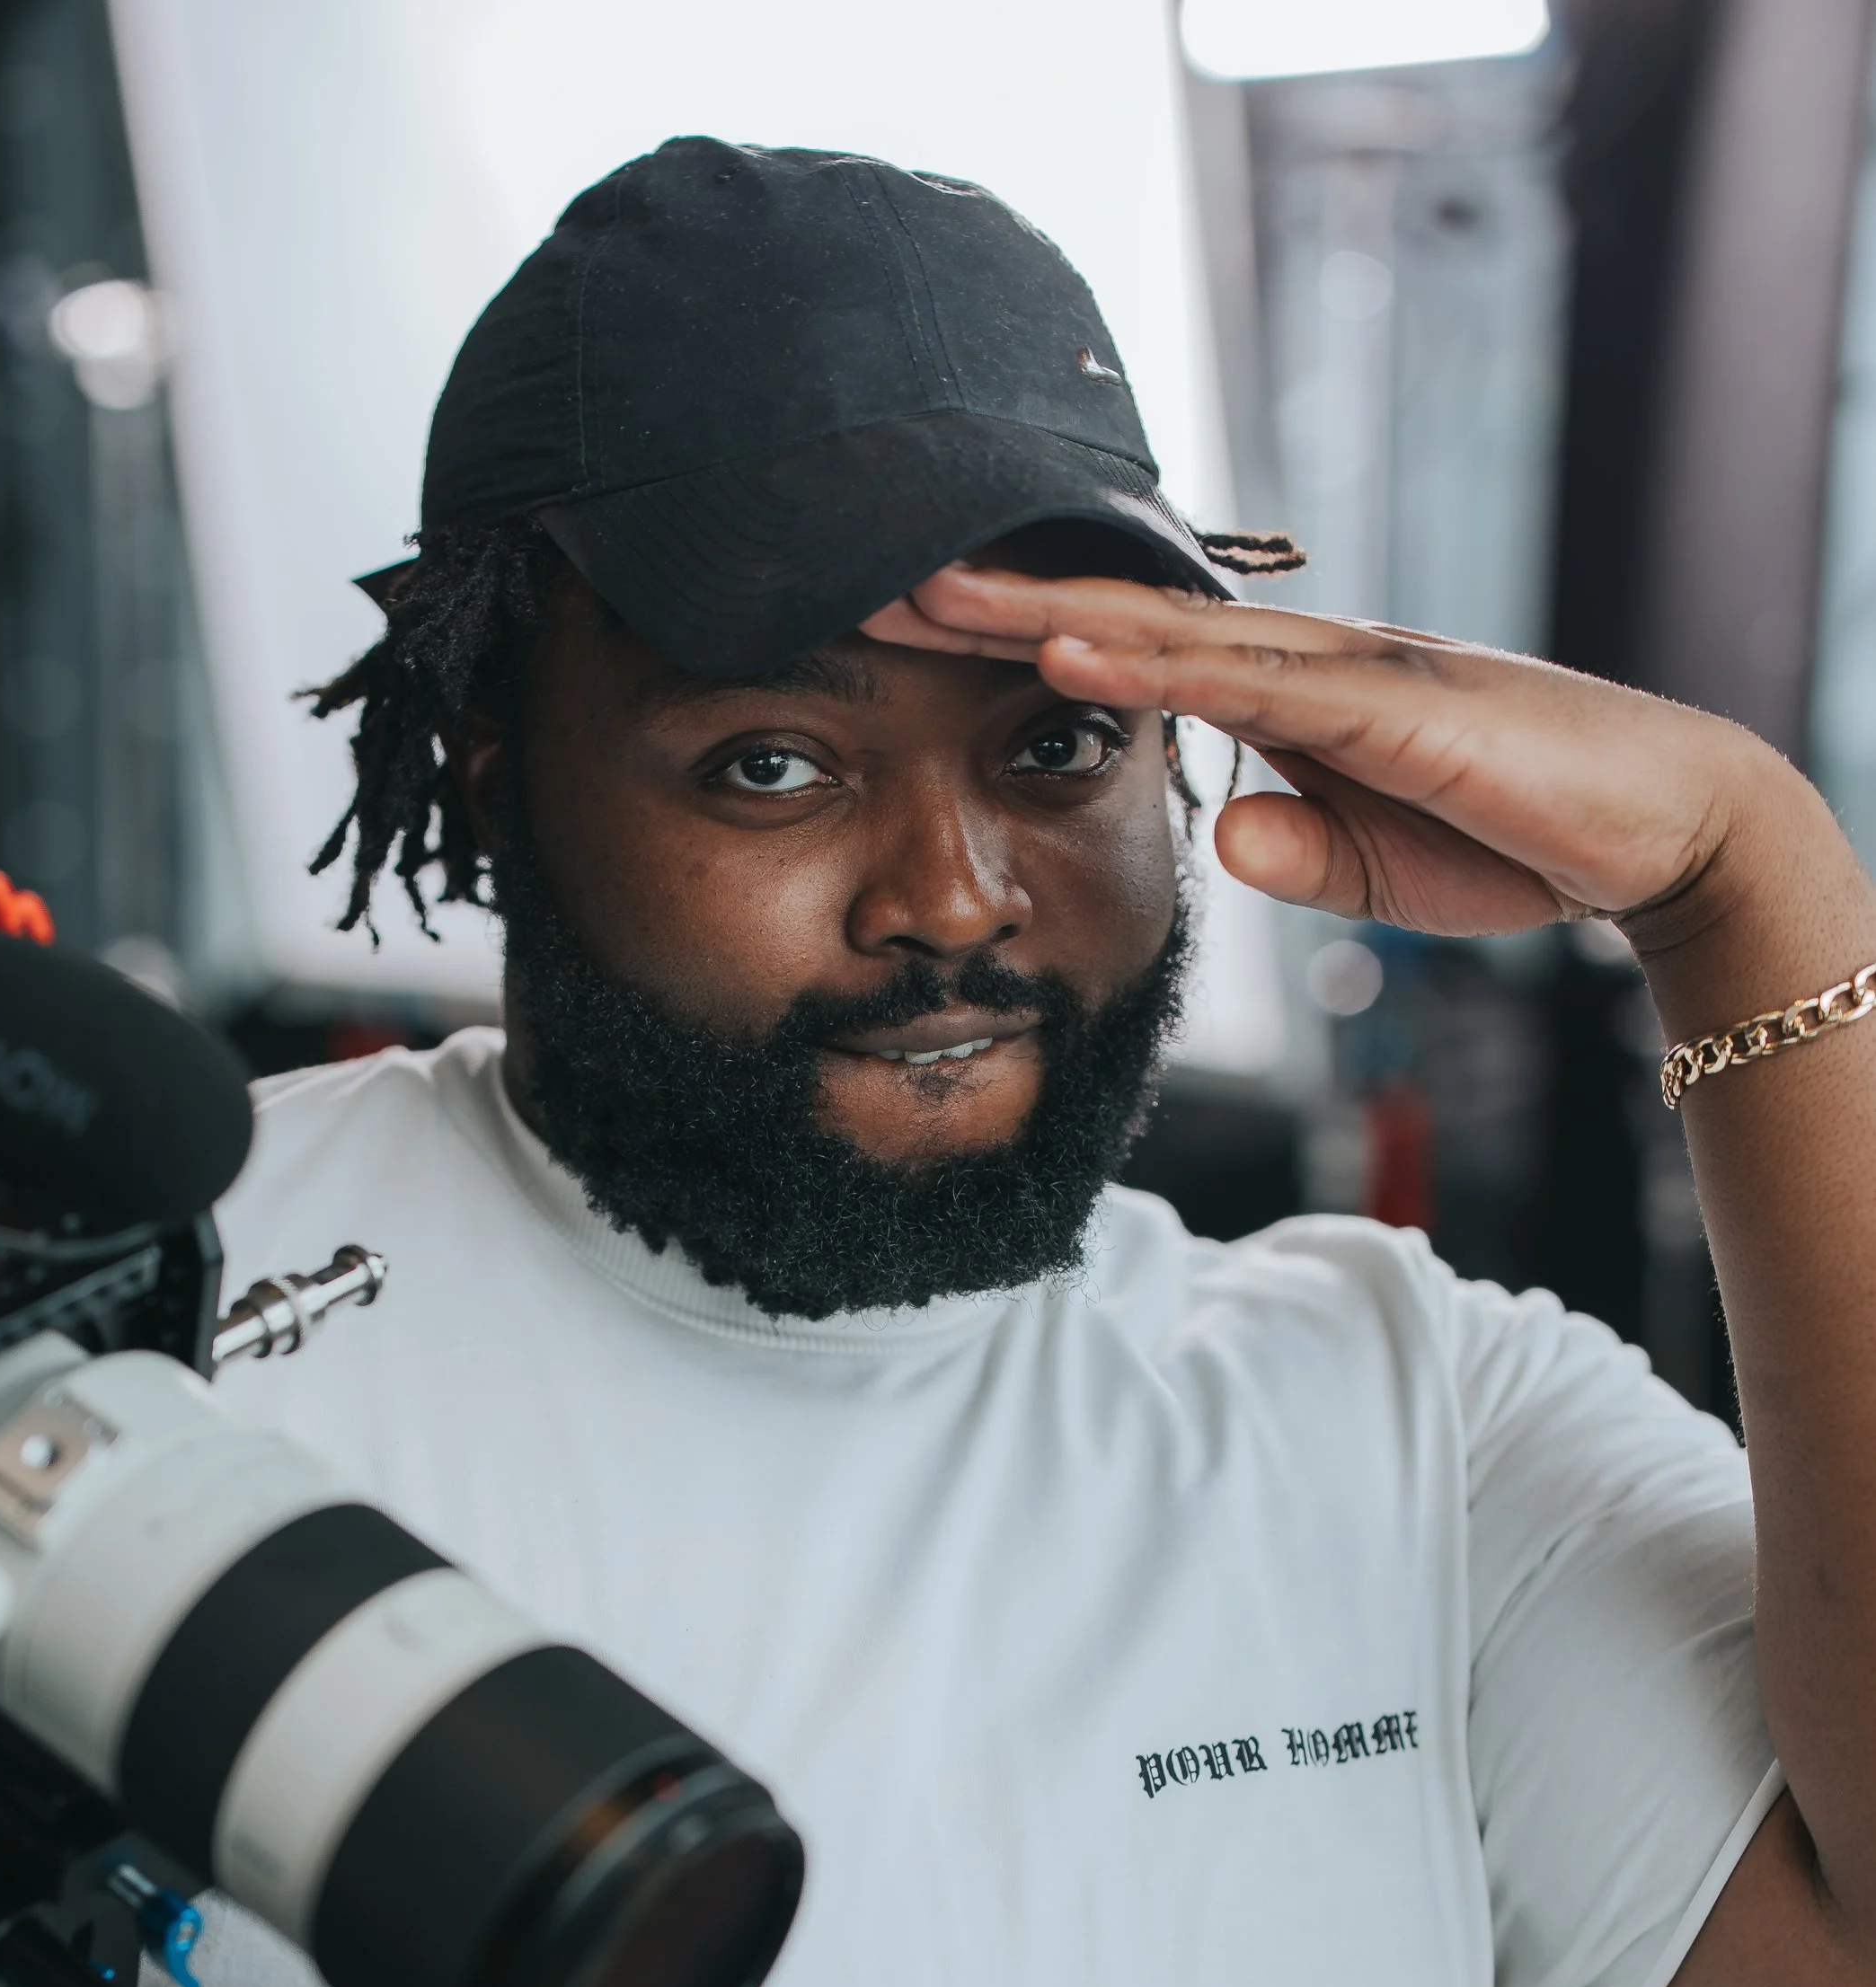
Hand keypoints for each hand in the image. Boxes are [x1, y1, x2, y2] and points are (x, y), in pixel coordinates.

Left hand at [863, 564, 1810, 956]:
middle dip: (993, 602)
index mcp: (1292, 699)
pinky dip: (1150, 667)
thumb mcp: (1370, 873)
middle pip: (1121, 621)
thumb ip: (1292, 853)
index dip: (1019, 640)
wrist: (1653, 832)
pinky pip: (1245, 684)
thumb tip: (1222, 836)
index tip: (914, 630)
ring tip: (928, 592)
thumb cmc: (1515, 839)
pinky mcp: (1384, 707)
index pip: (1131, 658)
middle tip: (870, 575)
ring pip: (1163, 633)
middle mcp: (1304, 663)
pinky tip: (1065, 653)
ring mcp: (1342, 674)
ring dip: (1040, 613)